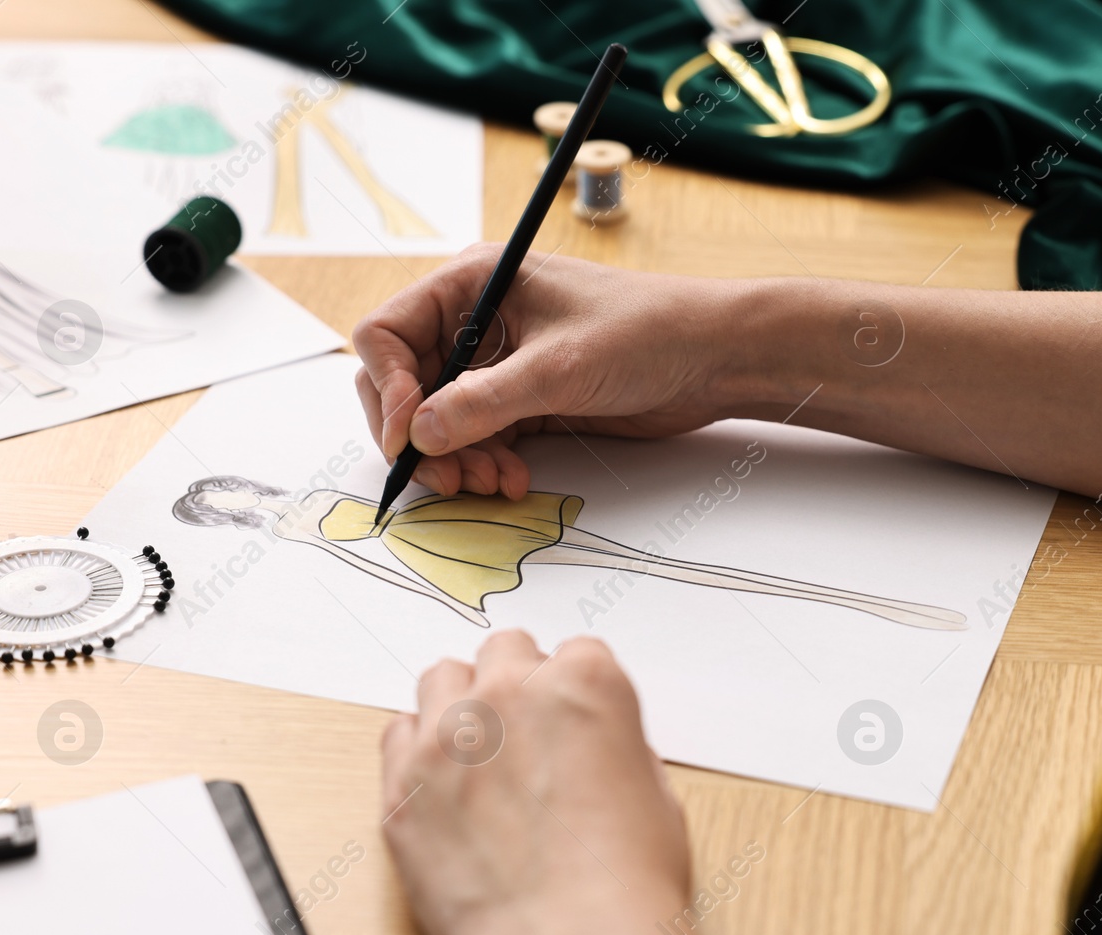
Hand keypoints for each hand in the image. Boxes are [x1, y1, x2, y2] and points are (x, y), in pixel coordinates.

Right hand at [353, 247, 740, 497]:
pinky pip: (477, 438)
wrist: (713, 358)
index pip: (388, 334)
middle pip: (405, 384)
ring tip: (490, 484)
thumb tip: (419, 433)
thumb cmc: (647, 332)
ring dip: (454, 459)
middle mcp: (477, 320)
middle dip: (419, 435)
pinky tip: (511, 481)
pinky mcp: (524, 399)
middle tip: (445, 478)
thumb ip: (484, 402)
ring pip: (439, 420)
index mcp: (474, 283)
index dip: (389, 388)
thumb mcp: (559, 368)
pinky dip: (483, 464)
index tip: (408, 436)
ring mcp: (499, 362)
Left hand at [381, 631, 710, 934]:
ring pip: (441, 678)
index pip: (576, 652)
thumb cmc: (625, 885)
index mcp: (584, 684)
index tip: (572, 720)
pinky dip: (417, 749)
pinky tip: (442, 783)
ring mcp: (447, 736)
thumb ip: (613, 747)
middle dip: (516, 683)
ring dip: (461, 703)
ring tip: (478, 751)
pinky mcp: (402, 785)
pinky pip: (396, 733)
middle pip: (504, 650)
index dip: (576, 691)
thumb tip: (593, 750)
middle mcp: (510, 694)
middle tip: (526, 733)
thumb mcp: (654, 793)